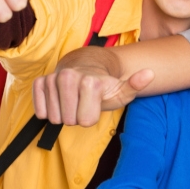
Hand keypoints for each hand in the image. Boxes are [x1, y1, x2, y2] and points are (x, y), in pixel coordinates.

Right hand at [33, 66, 153, 126]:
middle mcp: (69, 77)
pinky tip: (59, 101)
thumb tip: (150, 73)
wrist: (85, 68)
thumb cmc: (104, 85)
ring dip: (64, 114)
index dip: (91, 117)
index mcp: (90, 81)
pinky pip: (40, 111)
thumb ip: (135, 85)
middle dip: (77, 117)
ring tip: (72, 101)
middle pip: (69, 121)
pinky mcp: (39, 83)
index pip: (85, 121)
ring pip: (54, 118)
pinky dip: (49, 111)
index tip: (95, 104)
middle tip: (83, 104)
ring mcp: (52, 79)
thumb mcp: (122, 89)